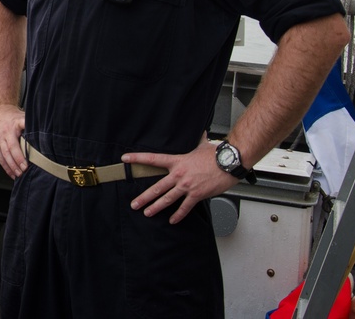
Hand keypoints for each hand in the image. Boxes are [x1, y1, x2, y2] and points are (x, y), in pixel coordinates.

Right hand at [0, 103, 26, 179]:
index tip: (26, 164)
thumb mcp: (21, 117)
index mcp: (10, 129)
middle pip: (8, 153)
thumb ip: (28, 125)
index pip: (14, 146)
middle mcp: (3, 136)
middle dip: (16, 164)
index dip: (20, 156)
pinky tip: (11, 173)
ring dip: (10, 167)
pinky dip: (5, 167)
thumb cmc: (11, 115)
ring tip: (18, 174)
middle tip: (23, 171)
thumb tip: (41, 132)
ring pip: (3, 157)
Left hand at [121, 135, 236, 223]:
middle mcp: (179, 174)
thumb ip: (198, 140)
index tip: (125, 159)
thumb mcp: (202, 144)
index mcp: (177, 161)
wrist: (229, 162)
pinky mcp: (197, 195)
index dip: (137, 158)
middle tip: (134, 204)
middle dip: (144, 197)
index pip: (153, 159)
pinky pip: (185, 207)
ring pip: (167, 199)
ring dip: (156, 207)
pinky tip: (172, 220)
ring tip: (147, 213)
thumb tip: (202, 133)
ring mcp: (187, 186)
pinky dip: (178, 215)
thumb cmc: (216, 154)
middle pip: (157, 187)